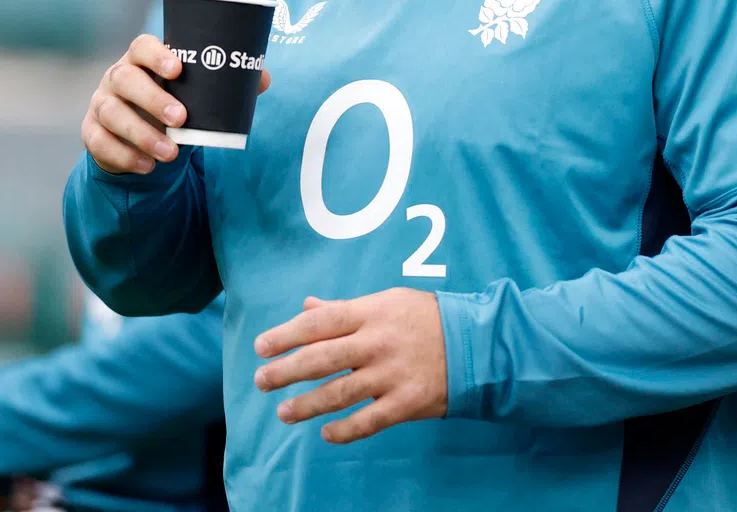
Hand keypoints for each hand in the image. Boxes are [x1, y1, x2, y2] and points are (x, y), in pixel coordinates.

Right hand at [82, 34, 271, 173]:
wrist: (140, 128)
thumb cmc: (173, 98)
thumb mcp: (195, 90)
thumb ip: (226, 82)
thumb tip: (262, 80)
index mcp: (141, 58)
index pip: (141, 45)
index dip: (157, 55)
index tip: (178, 69)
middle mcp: (116, 76)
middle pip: (124, 79)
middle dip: (153, 99)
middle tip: (182, 118)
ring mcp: (100, 103)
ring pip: (113, 114)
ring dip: (142, 135)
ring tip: (171, 154)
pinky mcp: (92, 132)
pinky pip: (100, 143)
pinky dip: (125, 156)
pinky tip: (147, 166)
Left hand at [254, 289, 447, 443]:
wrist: (475, 343)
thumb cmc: (426, 318)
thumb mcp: (388, 301)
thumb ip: (345, 308)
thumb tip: (307, 306)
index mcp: (371, 312)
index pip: (320, 322)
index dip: (287, 334)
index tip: (261, 346)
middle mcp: (377, 342)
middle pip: (322, 358)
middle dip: (286, 371)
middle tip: (261, 381)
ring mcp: (391, 373)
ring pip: (339, 393)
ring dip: (307, 405)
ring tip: (284, 412)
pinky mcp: (407, 402)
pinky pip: (368, 421)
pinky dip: (344, 431)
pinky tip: (326, 434)